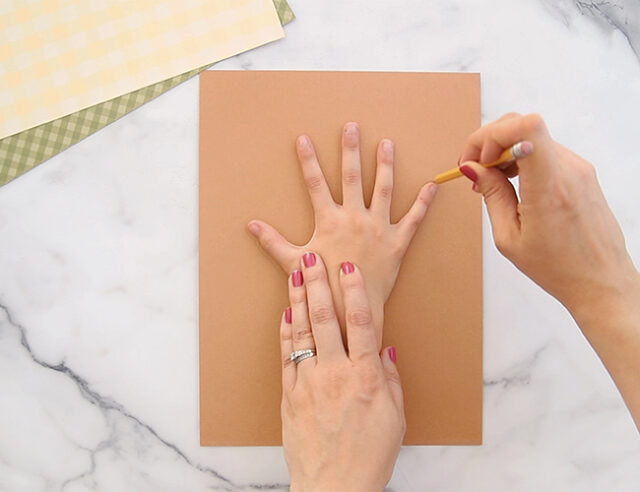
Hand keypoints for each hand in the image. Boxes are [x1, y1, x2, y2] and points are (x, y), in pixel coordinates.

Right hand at [248, 122, 436, 345]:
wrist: (351, 309)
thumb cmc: (322, 287)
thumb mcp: (293, 262)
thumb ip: (273, 241)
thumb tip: (251, 226)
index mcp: (329, 220)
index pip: (315, 183)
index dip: (308, 160)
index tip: (303, 139)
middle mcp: (355, 218)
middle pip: (352, 177)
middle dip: (350, 150)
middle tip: (352, 127)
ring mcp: (378, 228)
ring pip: (383, 190)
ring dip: (385, 165)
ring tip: (386, 144)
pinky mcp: (397, 242)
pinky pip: (414, 219)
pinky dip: (424, 202)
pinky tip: (432, 185)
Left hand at [280, 251, 403, 491]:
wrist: (333, 488)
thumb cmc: (369, 455)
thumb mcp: (395, 418)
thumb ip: (390, 380)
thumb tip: (385, 351)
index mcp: (366, 377)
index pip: (361, 323)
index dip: (354, 292)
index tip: (348, 269)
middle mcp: (336, 373)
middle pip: (326, 320)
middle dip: (318, 285)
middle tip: (312, 258)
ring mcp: (309, 382)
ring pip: (302, 332)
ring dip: (299, 300)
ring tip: (295, 274)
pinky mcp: (290, 395)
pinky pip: (286, 356)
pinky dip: (285, 333)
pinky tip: (286, 313)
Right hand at [458, 113, 639, 429]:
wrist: (606, 290)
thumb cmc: (558, 273)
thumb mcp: (510, 239)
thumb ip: (491, 196)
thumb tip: (472, 168)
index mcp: (551, 184)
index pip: (525, 125)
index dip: (492, 131)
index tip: (473, 158)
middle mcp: (570, 169)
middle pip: (525, 127)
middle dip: (490, 143)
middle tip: (473, 174)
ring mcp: (580, 171)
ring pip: (534, 141)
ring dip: (505, 156)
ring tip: (490, 189)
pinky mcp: (583, 178)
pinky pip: (546, 157)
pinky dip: (522, 166)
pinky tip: (512, 195)